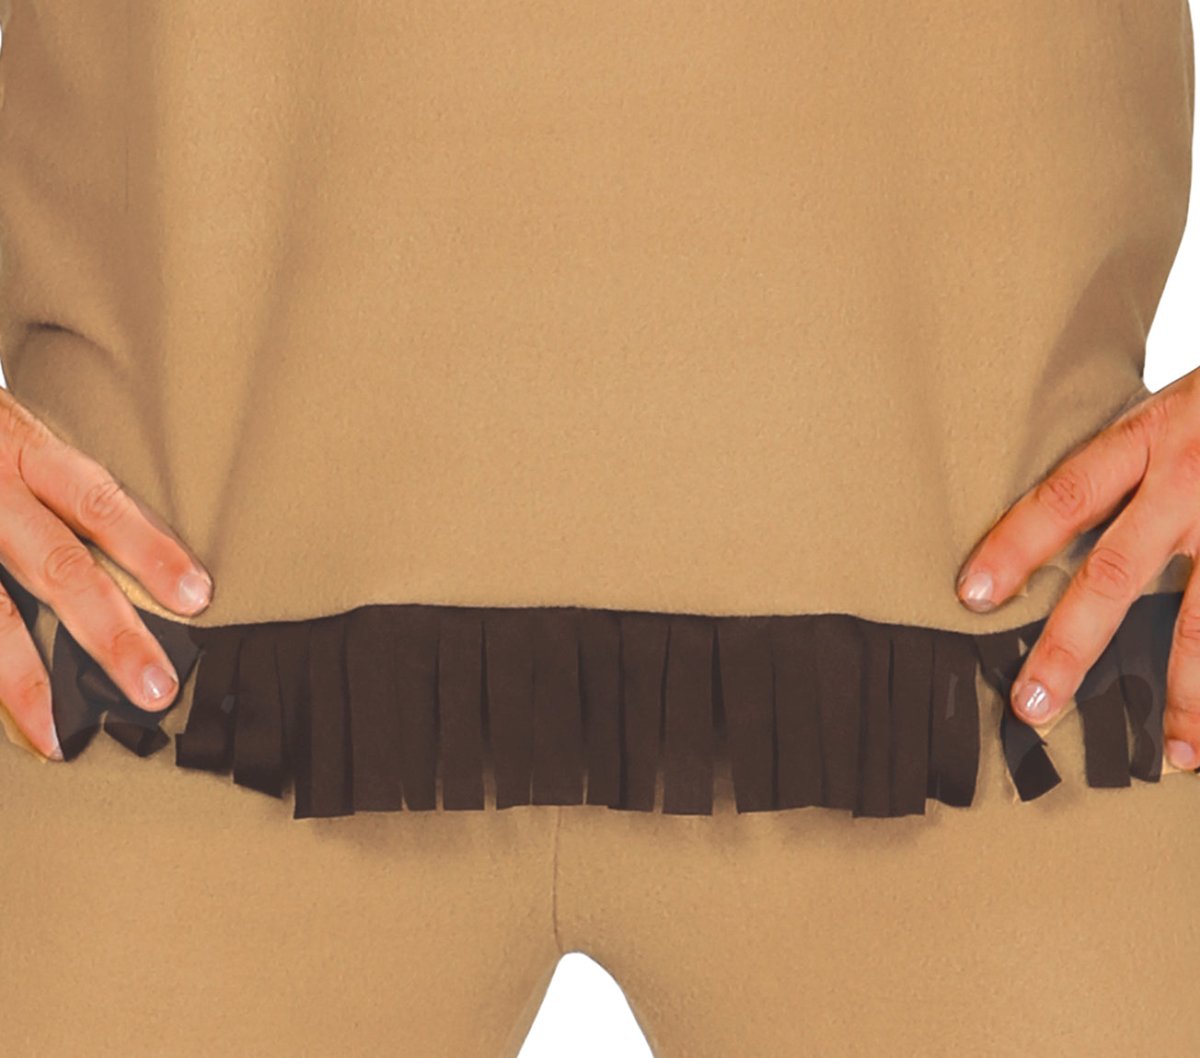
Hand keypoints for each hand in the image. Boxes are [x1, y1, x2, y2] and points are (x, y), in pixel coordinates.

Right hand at [0, 388, 211, 760]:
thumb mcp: (24, 436)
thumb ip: (70, 487)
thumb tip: (157, 562)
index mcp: (25, 452)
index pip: (98, 503)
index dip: (149, 549)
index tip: (196, 597)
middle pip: (55, 566)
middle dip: (109, 633)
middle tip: (156, 688)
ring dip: (25, 678)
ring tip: (58, 732)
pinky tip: (19, 717)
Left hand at [954, 370, 1199, 771]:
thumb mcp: (1169, 406)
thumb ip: (1127, 461)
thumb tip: (1063, 530)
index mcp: (1150, 436)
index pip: (1066, 495)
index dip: (1016, 544)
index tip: (972, 596)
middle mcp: (1192, 479)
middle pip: (1119, 572)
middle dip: (1072, 645)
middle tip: (1033, 707)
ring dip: (1188, 694)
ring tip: (1172, 755)